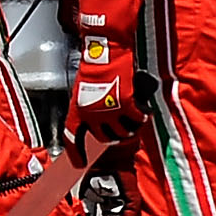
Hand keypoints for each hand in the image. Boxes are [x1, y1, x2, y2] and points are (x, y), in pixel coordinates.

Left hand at [70, 0, 141, 161]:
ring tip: (133, 119)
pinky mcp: (125, 104)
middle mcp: (90, 114)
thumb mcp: (84, 91)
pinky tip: (144, 112)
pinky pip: (137, 119)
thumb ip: (89, 107)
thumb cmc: (95, 66)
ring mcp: (108, 111)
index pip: (72, 137)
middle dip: (113, 136)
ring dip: (129, 127)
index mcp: (77, 110)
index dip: (76, 153)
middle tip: (120, 129)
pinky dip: (142, 117)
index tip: (79, 164)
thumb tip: (96, 120)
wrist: (106, 51)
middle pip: (103, 139)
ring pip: (122, 133)